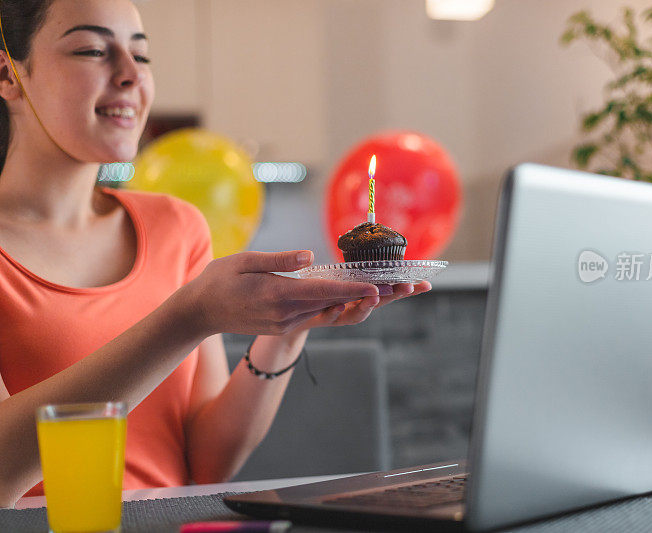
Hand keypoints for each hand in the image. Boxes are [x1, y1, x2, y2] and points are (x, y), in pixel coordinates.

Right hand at [175, 250, 380, 335]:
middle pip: (335, 305)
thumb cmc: (218, 280)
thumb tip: (310, 257)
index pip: (323, 292)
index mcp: (277, 296)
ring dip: (360, 302)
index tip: (378, 288)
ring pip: (330, 312)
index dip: (353, 290)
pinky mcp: (285, 326)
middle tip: (400, 288)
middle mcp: (286, 315)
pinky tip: (358, 297)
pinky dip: (340, 306)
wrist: (199, 313)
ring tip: (390, 292)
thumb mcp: (244, 261)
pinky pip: (318, 315)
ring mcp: (286, 324)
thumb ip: (278, 260)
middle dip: (369, 296)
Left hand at [295, 281, 431, 330]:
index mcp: (361, 295)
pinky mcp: (318, 319)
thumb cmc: (318, 294)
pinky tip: (337, 305)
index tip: (426, 284)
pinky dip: (334, 312)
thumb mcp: (338, 278)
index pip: (388, 291)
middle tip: (407, 287)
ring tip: (373, 296)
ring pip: (356, 314)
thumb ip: (357, 271)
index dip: (406, 288)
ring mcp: (338, 315)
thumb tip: (377, 253)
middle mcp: (354, 307)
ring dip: (366, 306)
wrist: (289, 316)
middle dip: (393, 296)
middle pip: (378, 303)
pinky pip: (327, 317)